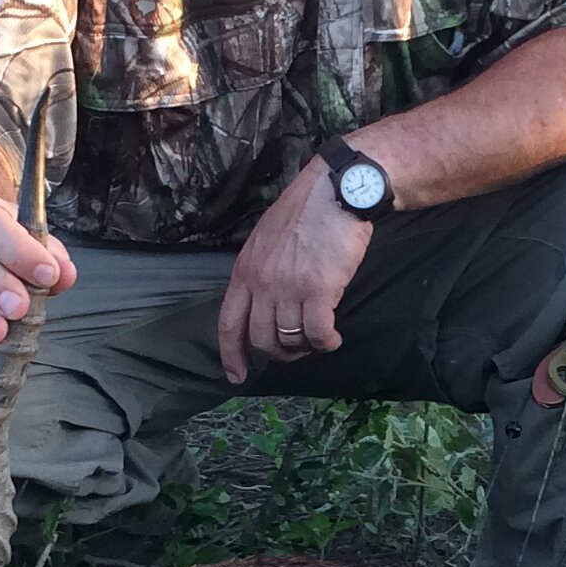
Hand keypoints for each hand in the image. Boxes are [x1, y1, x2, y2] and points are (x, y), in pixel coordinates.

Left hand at [217, 161, 372, 382]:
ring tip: (319, 338)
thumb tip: (266, 303)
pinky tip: (333, 338)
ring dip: (306, 347)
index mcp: (245, 270)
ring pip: (290, 339)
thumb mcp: (266, 240)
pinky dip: (326, 342)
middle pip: (261, 339)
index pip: (229, 323)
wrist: (336, 191)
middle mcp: (262, 283)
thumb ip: (261, 272)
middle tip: (297, 351)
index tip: (236, 376)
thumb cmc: (307, 211)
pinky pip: (317, 334)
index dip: (231, 355)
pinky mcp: (319, 290)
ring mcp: (289, 288)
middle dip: (279, 353)